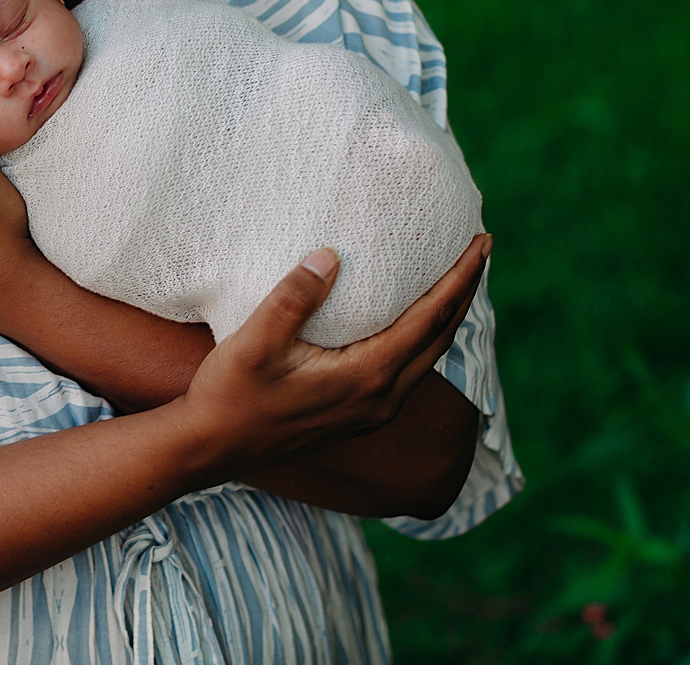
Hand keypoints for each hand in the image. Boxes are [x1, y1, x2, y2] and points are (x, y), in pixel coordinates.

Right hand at [174, 234, 490, 484]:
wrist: (208, 449)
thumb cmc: (229, 395)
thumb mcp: (255, 341)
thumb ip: (295, 298)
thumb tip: (330, 256)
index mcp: (366, 376)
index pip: (431, 318)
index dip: (459, 278)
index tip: (481, 241)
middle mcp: (380, 398)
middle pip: (442, 337)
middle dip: (464, 292)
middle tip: (480, 249)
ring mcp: (370, 412)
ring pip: (427, 357)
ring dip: (446, 317)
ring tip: (455, 280)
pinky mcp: (356, 416)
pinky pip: (408, 370)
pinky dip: (424, 338)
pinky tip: (413, 323)